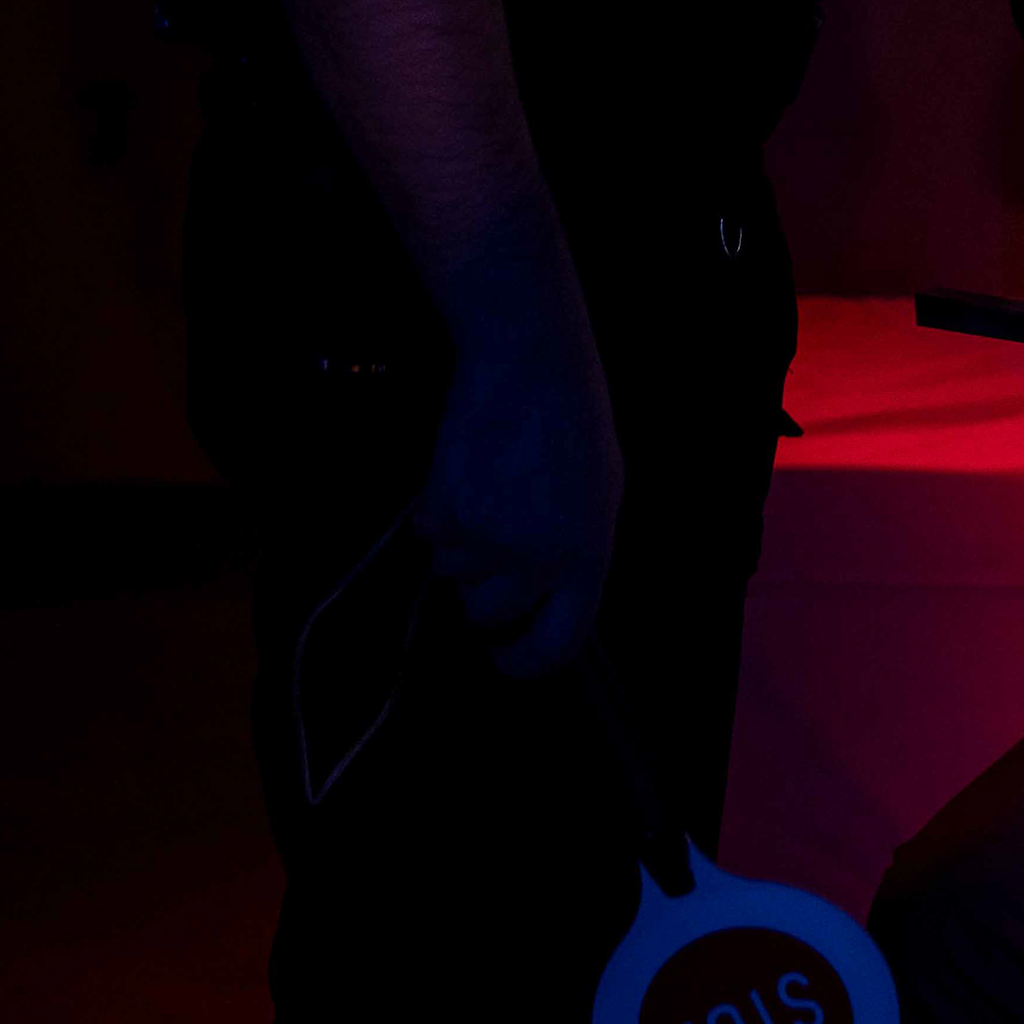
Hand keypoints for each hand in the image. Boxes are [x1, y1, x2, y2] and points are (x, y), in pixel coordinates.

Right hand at [413, 295, 625, 675]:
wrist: (532, 362)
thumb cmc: (570, 421)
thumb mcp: (597, 493)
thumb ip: (574, 550)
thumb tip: (546, 598)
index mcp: (588, 556)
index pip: (559, 642)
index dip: (524, 662)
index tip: (501, 658)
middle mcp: (541, 559)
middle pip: (487, 613)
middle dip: (476, 591)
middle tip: (484, 546)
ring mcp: (492, 539)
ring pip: (450, 572)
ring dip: (456, 542)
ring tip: (483, 484)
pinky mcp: (449, 512)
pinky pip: (426, 532)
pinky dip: (433, 508)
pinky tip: (460, 466)